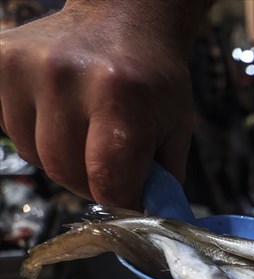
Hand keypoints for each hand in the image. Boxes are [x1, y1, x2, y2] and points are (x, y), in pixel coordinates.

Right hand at [0, 3, 193, 207]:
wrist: (123, 20)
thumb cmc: (153, 80)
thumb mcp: (176, 128)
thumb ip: (163, 180)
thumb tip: (147, 223)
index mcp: (121, 93)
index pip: (109, 181)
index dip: (122, 198)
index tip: (131, 195)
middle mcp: (67, 75)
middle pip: (66, 171)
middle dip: (91, 180)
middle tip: (109, 162)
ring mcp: (27, 66)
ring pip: (34, 154)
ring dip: (61, 156)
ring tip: (85, 129)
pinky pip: (9, 128)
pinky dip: (35, 133)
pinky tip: (59, 112)